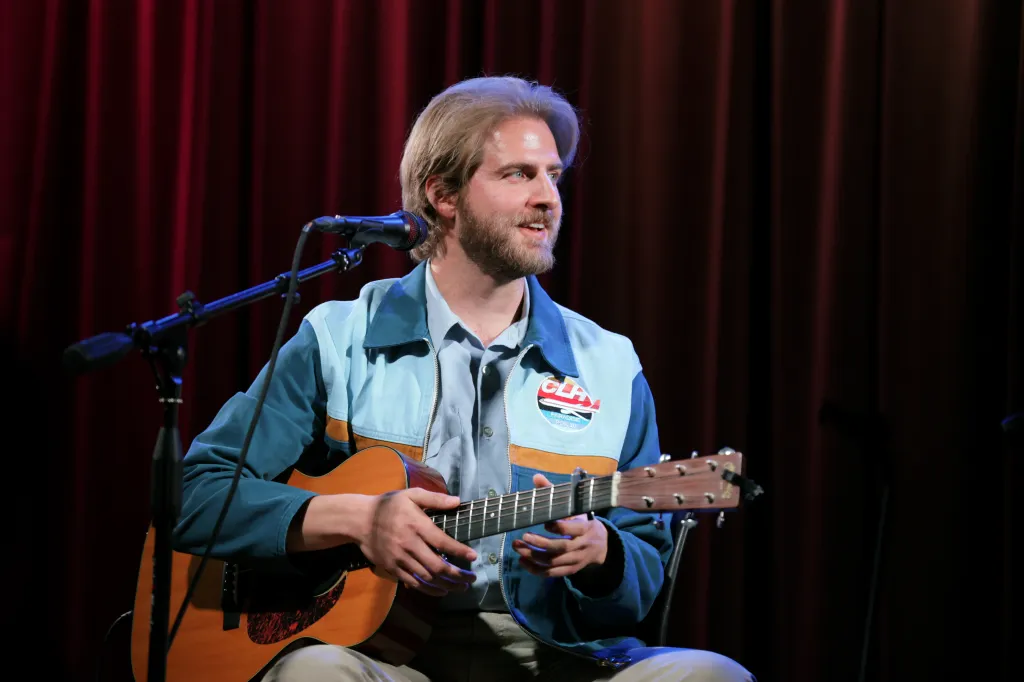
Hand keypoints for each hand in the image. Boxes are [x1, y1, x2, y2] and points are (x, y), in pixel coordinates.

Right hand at [357, 488, 477, 596]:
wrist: (359, 520)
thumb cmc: (388, 506)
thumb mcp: (410, 495)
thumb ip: (435, 499)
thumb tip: (457, 501)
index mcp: (416, 525)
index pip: (442, 541)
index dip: (459, 551)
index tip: (473, 557)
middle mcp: (409, 544)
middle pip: (437, 565)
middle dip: (457, 575)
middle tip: (472, 579)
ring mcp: (400, 558)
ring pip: (426, 578)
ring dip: (446, 585)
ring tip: (461, 587)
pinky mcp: (391, 568)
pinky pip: (412, 582)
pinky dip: (428, 590)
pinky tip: (441, 591)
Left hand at [512, 473, 608, 577]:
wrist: (602, 546)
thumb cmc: (583, 522)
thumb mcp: (574, 508)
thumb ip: (554, 493)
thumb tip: (536, 477)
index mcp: (585, 528)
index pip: (573, 529)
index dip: (559, 527)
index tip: (544, 522)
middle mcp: (582, 546)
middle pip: (561, 548)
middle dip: (541, 543)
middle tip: (524, 537)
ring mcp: (576, 560)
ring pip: (554, 562)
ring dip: (534, 557)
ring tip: (517, 547)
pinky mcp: (570, 570)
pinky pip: (552, 574)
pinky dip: (536, 570)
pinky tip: (523, 561)